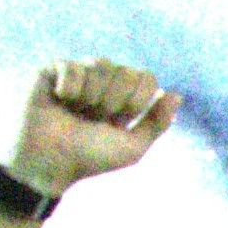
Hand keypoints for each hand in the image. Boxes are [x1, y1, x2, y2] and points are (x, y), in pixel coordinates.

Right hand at [3, 61, 176, 194]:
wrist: (50, 162)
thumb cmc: (91, 157)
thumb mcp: (132, 147)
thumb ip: (157, 122)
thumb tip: (176, 94)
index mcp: (125, 96)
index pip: (146, 77)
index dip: (137, 100)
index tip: (120, 121)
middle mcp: (104, 81)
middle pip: (126, 71)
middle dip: (114, 101)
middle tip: (94, 118)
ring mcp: (79, 74)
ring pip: (100, 65)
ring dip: (91, 97)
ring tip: (76, 112)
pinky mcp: (52, 70)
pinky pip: (72, 66)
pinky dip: (69, 89)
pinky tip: (59, 100)